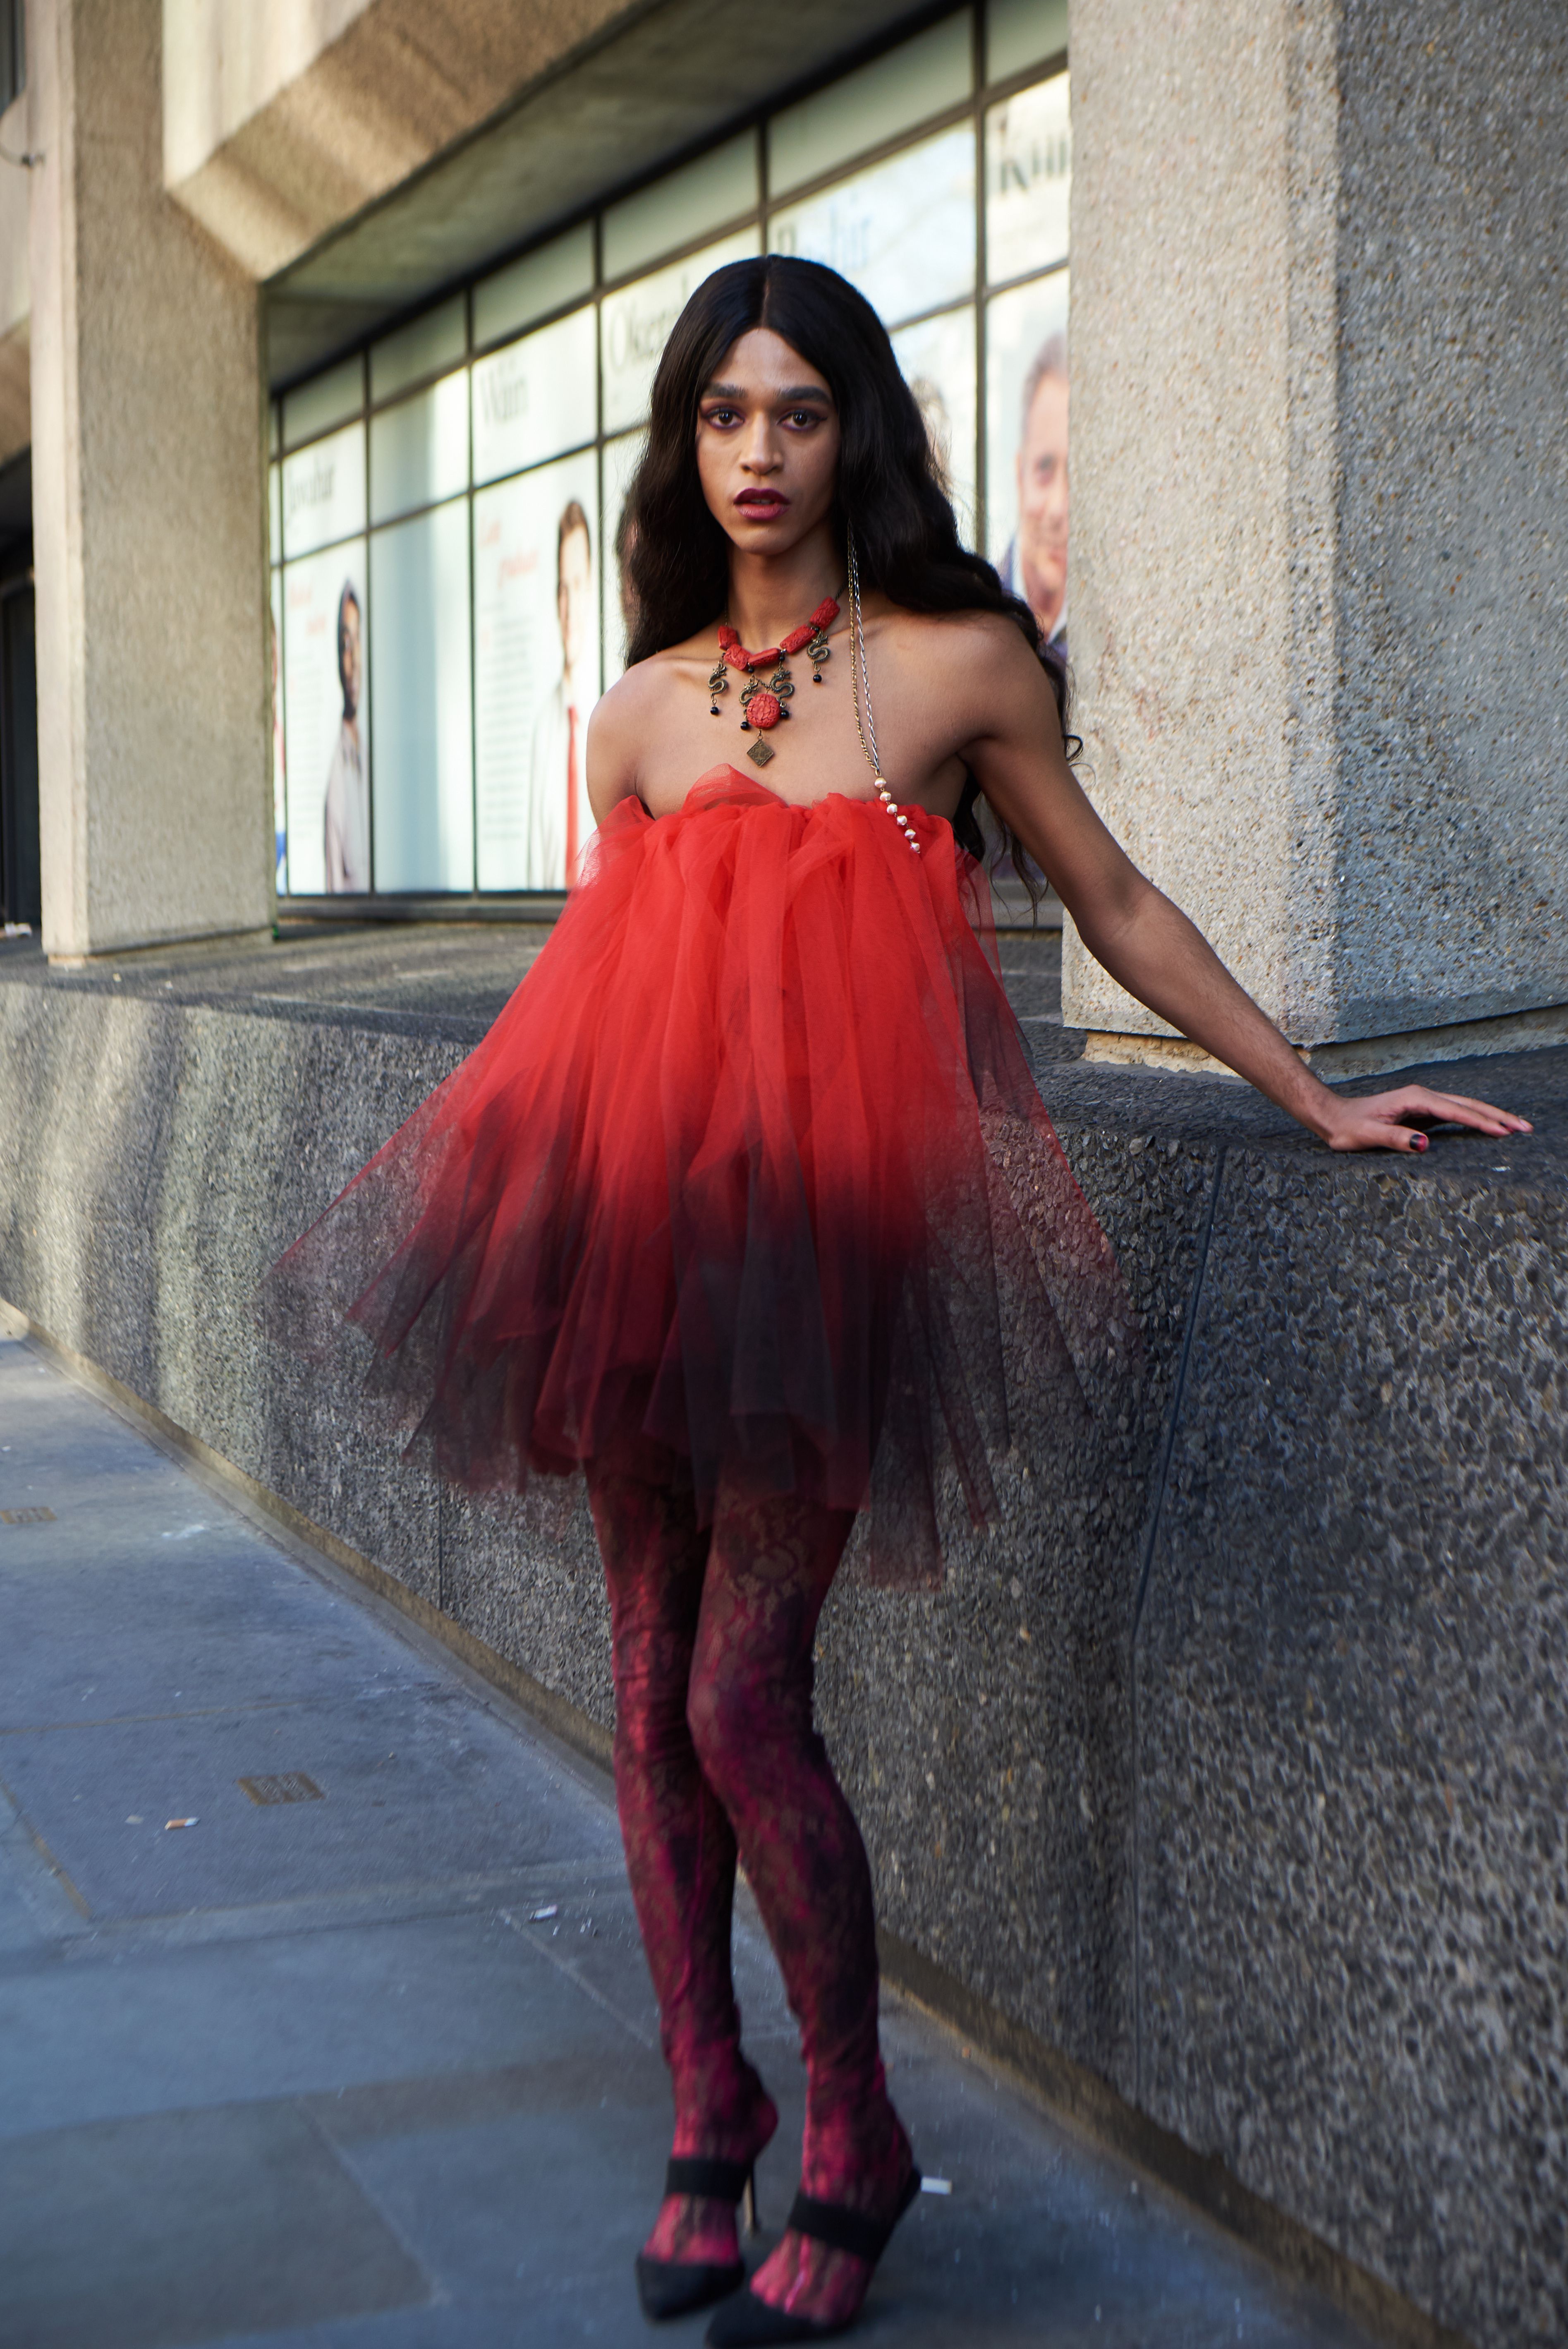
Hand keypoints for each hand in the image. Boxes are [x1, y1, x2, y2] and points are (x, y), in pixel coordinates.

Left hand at [1318, 1083, 1532, 1154]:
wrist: (1333, 1116)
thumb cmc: (1348, 1127)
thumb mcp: (1367, 1136)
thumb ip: (1396, 1139)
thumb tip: (1425, 1144)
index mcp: (1415, 1099)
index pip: (1456, 1111)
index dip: (1481, 1122)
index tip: (1503, 1133)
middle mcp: (1423, 1096)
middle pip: (1469, 1104)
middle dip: (1498, 1116)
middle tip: (1525, 1128)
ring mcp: (1424, 1103)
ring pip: (1465, 1107)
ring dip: (1491, 1117)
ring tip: (1517, 1128)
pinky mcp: (1423, 1112)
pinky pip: (1455, 1115)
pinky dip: (1475, 1120)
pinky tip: (1489, 1128)